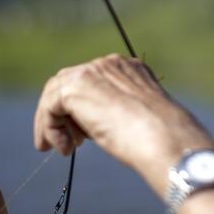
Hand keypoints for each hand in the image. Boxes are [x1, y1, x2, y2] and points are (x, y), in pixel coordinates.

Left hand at [33, 54, 213, 193]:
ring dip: (53, 123)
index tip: (79, 138)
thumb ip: (112, 111)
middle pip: (69, 82)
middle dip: (63, 114)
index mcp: (128, 69)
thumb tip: (90, 124)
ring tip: (61, 149)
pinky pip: (50, 105)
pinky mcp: (76, 85)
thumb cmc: (157, 137)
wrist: (163, 137)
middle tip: (65, 143)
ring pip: (56, 92)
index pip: (91, 82)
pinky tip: (65, 149)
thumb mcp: (135, 117)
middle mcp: (109, 64)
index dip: (80, 111)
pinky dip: (51, 128)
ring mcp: (92, 71)